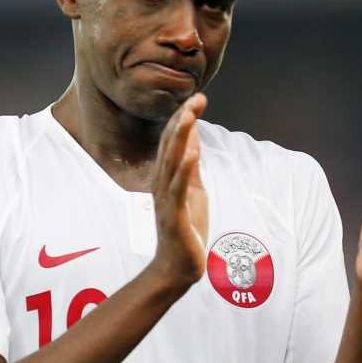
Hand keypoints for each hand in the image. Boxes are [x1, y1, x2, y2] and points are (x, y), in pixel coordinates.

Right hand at [152, 93, 208, 284]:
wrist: (178, 266)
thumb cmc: (186, 228)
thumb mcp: (193, 189)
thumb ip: (191, 164)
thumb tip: (193, 136)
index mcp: (168, 176)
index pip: (174, 141)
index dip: (185, 118)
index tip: (199, 97)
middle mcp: (163, 183)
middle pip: (171, 146)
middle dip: (183, 120)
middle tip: (195, 98)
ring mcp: (166, 198)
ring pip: (172, 163)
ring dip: (180, 138)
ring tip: (189, 116)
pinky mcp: (174, 215)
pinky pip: (178, 190)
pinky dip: (184, 171)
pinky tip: (191, 155)